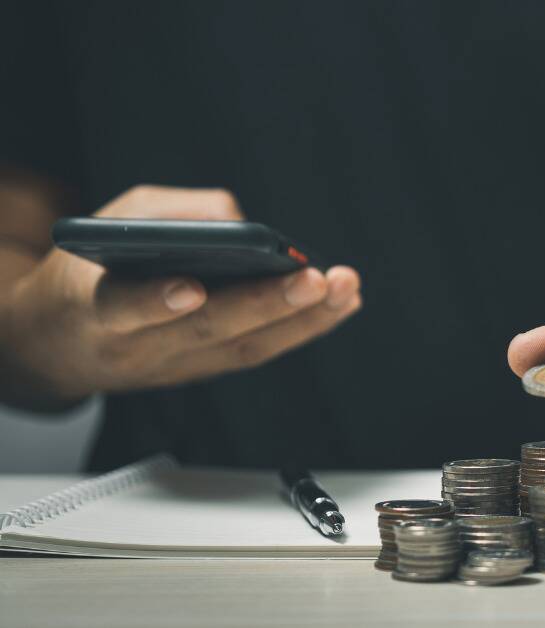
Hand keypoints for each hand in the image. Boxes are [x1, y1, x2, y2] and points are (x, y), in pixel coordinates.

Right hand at [1, 185, 360, 404]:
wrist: (60, 344)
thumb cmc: (92, 269)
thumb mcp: (111, 223)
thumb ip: (169, 213)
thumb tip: (238, 219)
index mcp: (95, 306)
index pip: (121, 308)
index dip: (156, 302)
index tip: (191, 287)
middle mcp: (138, 347)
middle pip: (204, 331)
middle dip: (264, 304)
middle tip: (314, 279)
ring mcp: (177, 367)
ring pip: (244, 348)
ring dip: (303, 320)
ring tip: (345, 288)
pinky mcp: (206, 370)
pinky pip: (259, 351)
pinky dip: (304, 327)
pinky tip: (340, 303)